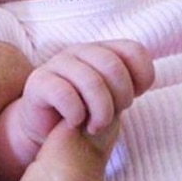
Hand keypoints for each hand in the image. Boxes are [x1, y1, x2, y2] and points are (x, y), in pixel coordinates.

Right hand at [22, 40, 154, 140]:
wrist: (45, 130)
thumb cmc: (85, 112)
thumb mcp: (111, 99)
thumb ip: (127, 86)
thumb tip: (143, 82)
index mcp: (102, 50)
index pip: (134, 51)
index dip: (142, 77)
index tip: (135, 97)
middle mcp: (80, 51)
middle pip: (113, 66)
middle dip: (120, 98)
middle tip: (112, 118)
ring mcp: (57, 63)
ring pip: (91, 81)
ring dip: (100, 111)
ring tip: (96, 127)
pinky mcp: (39, 82)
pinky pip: (64, 94)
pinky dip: (76, 113)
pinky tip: (75, 122)